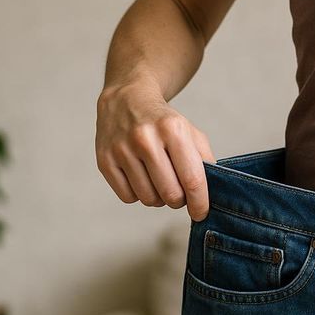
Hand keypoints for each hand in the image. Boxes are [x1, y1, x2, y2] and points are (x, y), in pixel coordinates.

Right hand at [95, 80, 215, 220]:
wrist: (126, 101)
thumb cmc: (164, 122)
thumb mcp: (191, 133)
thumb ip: (205, 161)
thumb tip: (209, 194)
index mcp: (172, 129)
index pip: (192, 179)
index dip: (200, 202)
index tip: (201, 213)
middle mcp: (145, 138)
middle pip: (170, 194)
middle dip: (179, 200)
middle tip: (179, 193)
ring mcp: (121, 149)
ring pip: (149, 199)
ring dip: (159, 199)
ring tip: (160, 182)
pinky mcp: (104, 160)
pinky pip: (128, 197)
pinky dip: (138, 195)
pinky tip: (142, 178)